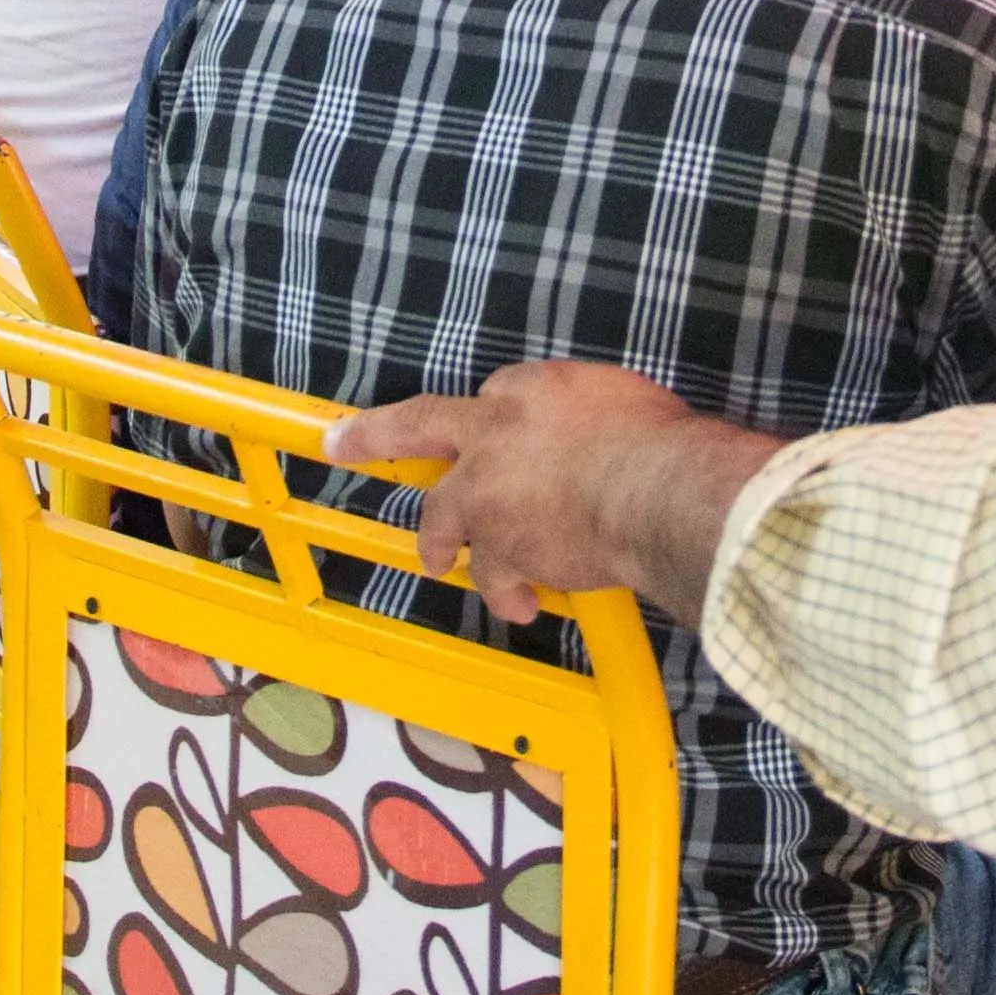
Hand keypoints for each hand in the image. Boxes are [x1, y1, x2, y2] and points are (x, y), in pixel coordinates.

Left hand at [333, 361, 776, 626]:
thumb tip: (602, 437)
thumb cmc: (657, 443)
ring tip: (438, 563)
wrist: (654, 492)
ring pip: (443, 520)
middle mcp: (494, 433)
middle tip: (339, 442)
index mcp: (531, 390)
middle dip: (373, 434)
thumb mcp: (623, 402)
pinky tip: (524, 603)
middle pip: (418, 425)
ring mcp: (485, 490)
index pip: (492, 398)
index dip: (487, 422)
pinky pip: (493, 574)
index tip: (484, 436)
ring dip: (440, 544)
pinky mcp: (496, 543)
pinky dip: (508, 590)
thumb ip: (592, 417)